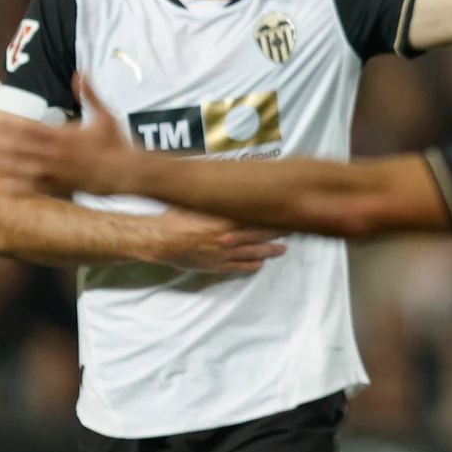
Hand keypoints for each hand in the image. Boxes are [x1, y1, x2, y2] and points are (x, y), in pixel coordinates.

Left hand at [0, 76, 137, 196]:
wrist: (130, 173)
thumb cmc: (119, 143)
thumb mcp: (105, 114)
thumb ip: (90, 93)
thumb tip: (80, 71)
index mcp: (64, 136)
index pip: (30, 129)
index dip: (9, 126)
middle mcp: (58, 154)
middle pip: (20, 148)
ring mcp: (59, 172)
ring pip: (23, 167)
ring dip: (1, 163)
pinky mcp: (64, 186)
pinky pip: (37, 187)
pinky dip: (19, 187)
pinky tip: (2, 186)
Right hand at [142, 207, 287, 273]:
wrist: (159, 239)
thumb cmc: (175, 217)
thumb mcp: (196, 201)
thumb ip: (213, 197)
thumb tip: (224, 184)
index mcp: (226, 218)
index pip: (257, 217)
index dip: (273, 217)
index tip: (285, 214)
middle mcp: (230, 236)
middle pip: (261, 234)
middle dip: (278, 233)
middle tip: (292, 231)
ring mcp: (225, 253)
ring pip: (256, 252)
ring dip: (271, 250)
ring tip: (282, 249)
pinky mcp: (218, 265)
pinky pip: (241, 267)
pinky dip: (253, 265)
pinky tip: (260, 263)